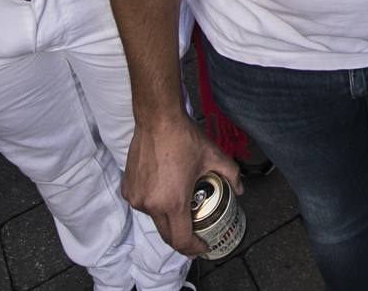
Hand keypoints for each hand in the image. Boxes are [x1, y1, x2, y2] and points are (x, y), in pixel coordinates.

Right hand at [122, 113, 239, 256]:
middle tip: (196, 235)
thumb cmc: (185, 138)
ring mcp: (137, 198)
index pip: (181, 240)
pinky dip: (155, 204)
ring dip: (168, 218)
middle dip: (182, 239)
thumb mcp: (214, 156)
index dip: (193, 248)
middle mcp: (151, 205)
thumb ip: (231, 174)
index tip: (203, 245)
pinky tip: (165, 192)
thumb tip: (240, 190)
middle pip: (167, 235)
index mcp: (173, 202)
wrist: (157, 120)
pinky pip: (144, 205)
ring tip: (181, 205)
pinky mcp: (128, 189)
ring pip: (155, 219)